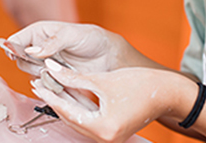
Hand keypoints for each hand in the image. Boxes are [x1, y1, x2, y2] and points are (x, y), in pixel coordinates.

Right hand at [6, 21, 125, 75]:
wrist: (108, 57)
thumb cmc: (92, 38)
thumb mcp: (72, 34)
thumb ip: (51, 42)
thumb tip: (31, 51)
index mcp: (39, 32)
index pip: (16, 40)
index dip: (12, 48)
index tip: (16, 55)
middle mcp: (39, 48)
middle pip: (20, 60)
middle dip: (29, 65)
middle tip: (45, 64)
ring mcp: (45, 64)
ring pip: (30, 74)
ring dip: (41, 75)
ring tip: (58, 70)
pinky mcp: (53, 78)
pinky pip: (43, 85)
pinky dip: (49, 84)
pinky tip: (61, 80)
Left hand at [31, 60, 196, 142]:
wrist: (167, 93)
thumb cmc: (140, 84)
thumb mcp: (102, 80)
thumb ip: (73, 77)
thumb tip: (50, 68)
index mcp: (102, 128)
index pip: (67, 111)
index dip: (51, 95)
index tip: (37, 83)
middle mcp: (104, 138)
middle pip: (71, 118)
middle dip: (55, 99)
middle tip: (39, 83)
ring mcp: (108, 137)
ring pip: (78, 119)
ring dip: (65, 102)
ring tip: (49, 86)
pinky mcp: (111, 132)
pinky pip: (88, 119)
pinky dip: (77, 106)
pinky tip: (67, 93)